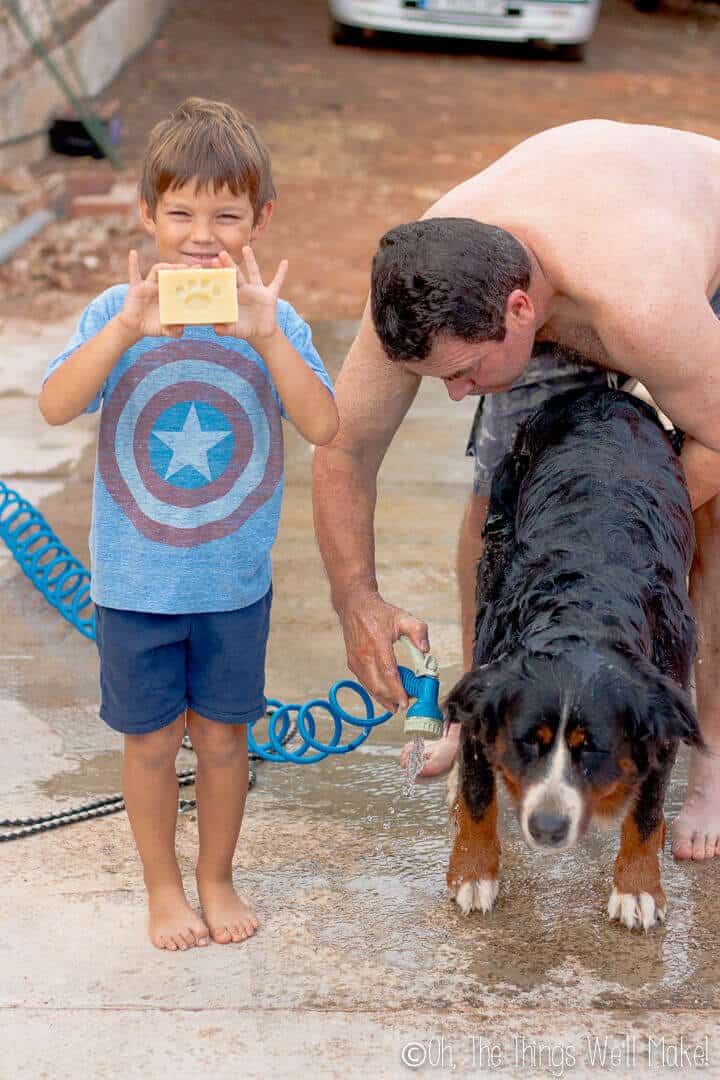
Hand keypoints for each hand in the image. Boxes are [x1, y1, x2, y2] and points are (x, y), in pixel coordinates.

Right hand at [118, 250, 186, 339]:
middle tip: (190, 268)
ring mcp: (148, 285)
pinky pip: (133, 273)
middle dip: (180, 269)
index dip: (191, 277)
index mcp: (171, 294)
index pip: (182, 282)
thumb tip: (181, 330)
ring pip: (156, 271)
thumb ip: (174, 331)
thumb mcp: (166, 330)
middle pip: (172, 273)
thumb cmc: (154, 325)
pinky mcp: (135, 287)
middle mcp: (162, 286)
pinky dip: (133, 263)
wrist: (135, 327)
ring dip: (164, 267)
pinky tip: (133, 253)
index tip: (201, 271)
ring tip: (171, 267)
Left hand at [212, 247, 287, 344]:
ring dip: (250, 260)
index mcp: (234, 297)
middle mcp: (244, 290)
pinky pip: (277, 282)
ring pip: (253, 272)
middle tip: (221, 253)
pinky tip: (284, 262)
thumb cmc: (245, 330)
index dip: (220, 274)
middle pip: (235, 274)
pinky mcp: (270, 295)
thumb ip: (225, 329)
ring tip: (245, 247)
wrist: (261, 334)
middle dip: (229, 264)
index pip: (225, 283)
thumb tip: (215, 329)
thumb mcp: (235, 330)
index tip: (212, 263)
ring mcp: (257, 291)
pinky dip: (281, 273)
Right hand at [340, 590, 429, 711]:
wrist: (354, 605)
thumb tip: (426, 650)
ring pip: (369, 687)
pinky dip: (374, 691)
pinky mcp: (352, 663)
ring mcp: (355, 659)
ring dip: (383, 698)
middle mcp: (364, 654)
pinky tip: (384, 695)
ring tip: (396, 704)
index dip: (397, 690)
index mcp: (378, 642)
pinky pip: (364, 682)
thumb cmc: (379, 612)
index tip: (406, 702)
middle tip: (405, 703)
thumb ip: (418, 631)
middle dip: (392, 699)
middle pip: (377, 685)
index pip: (388, 672)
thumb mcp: (403, 617)